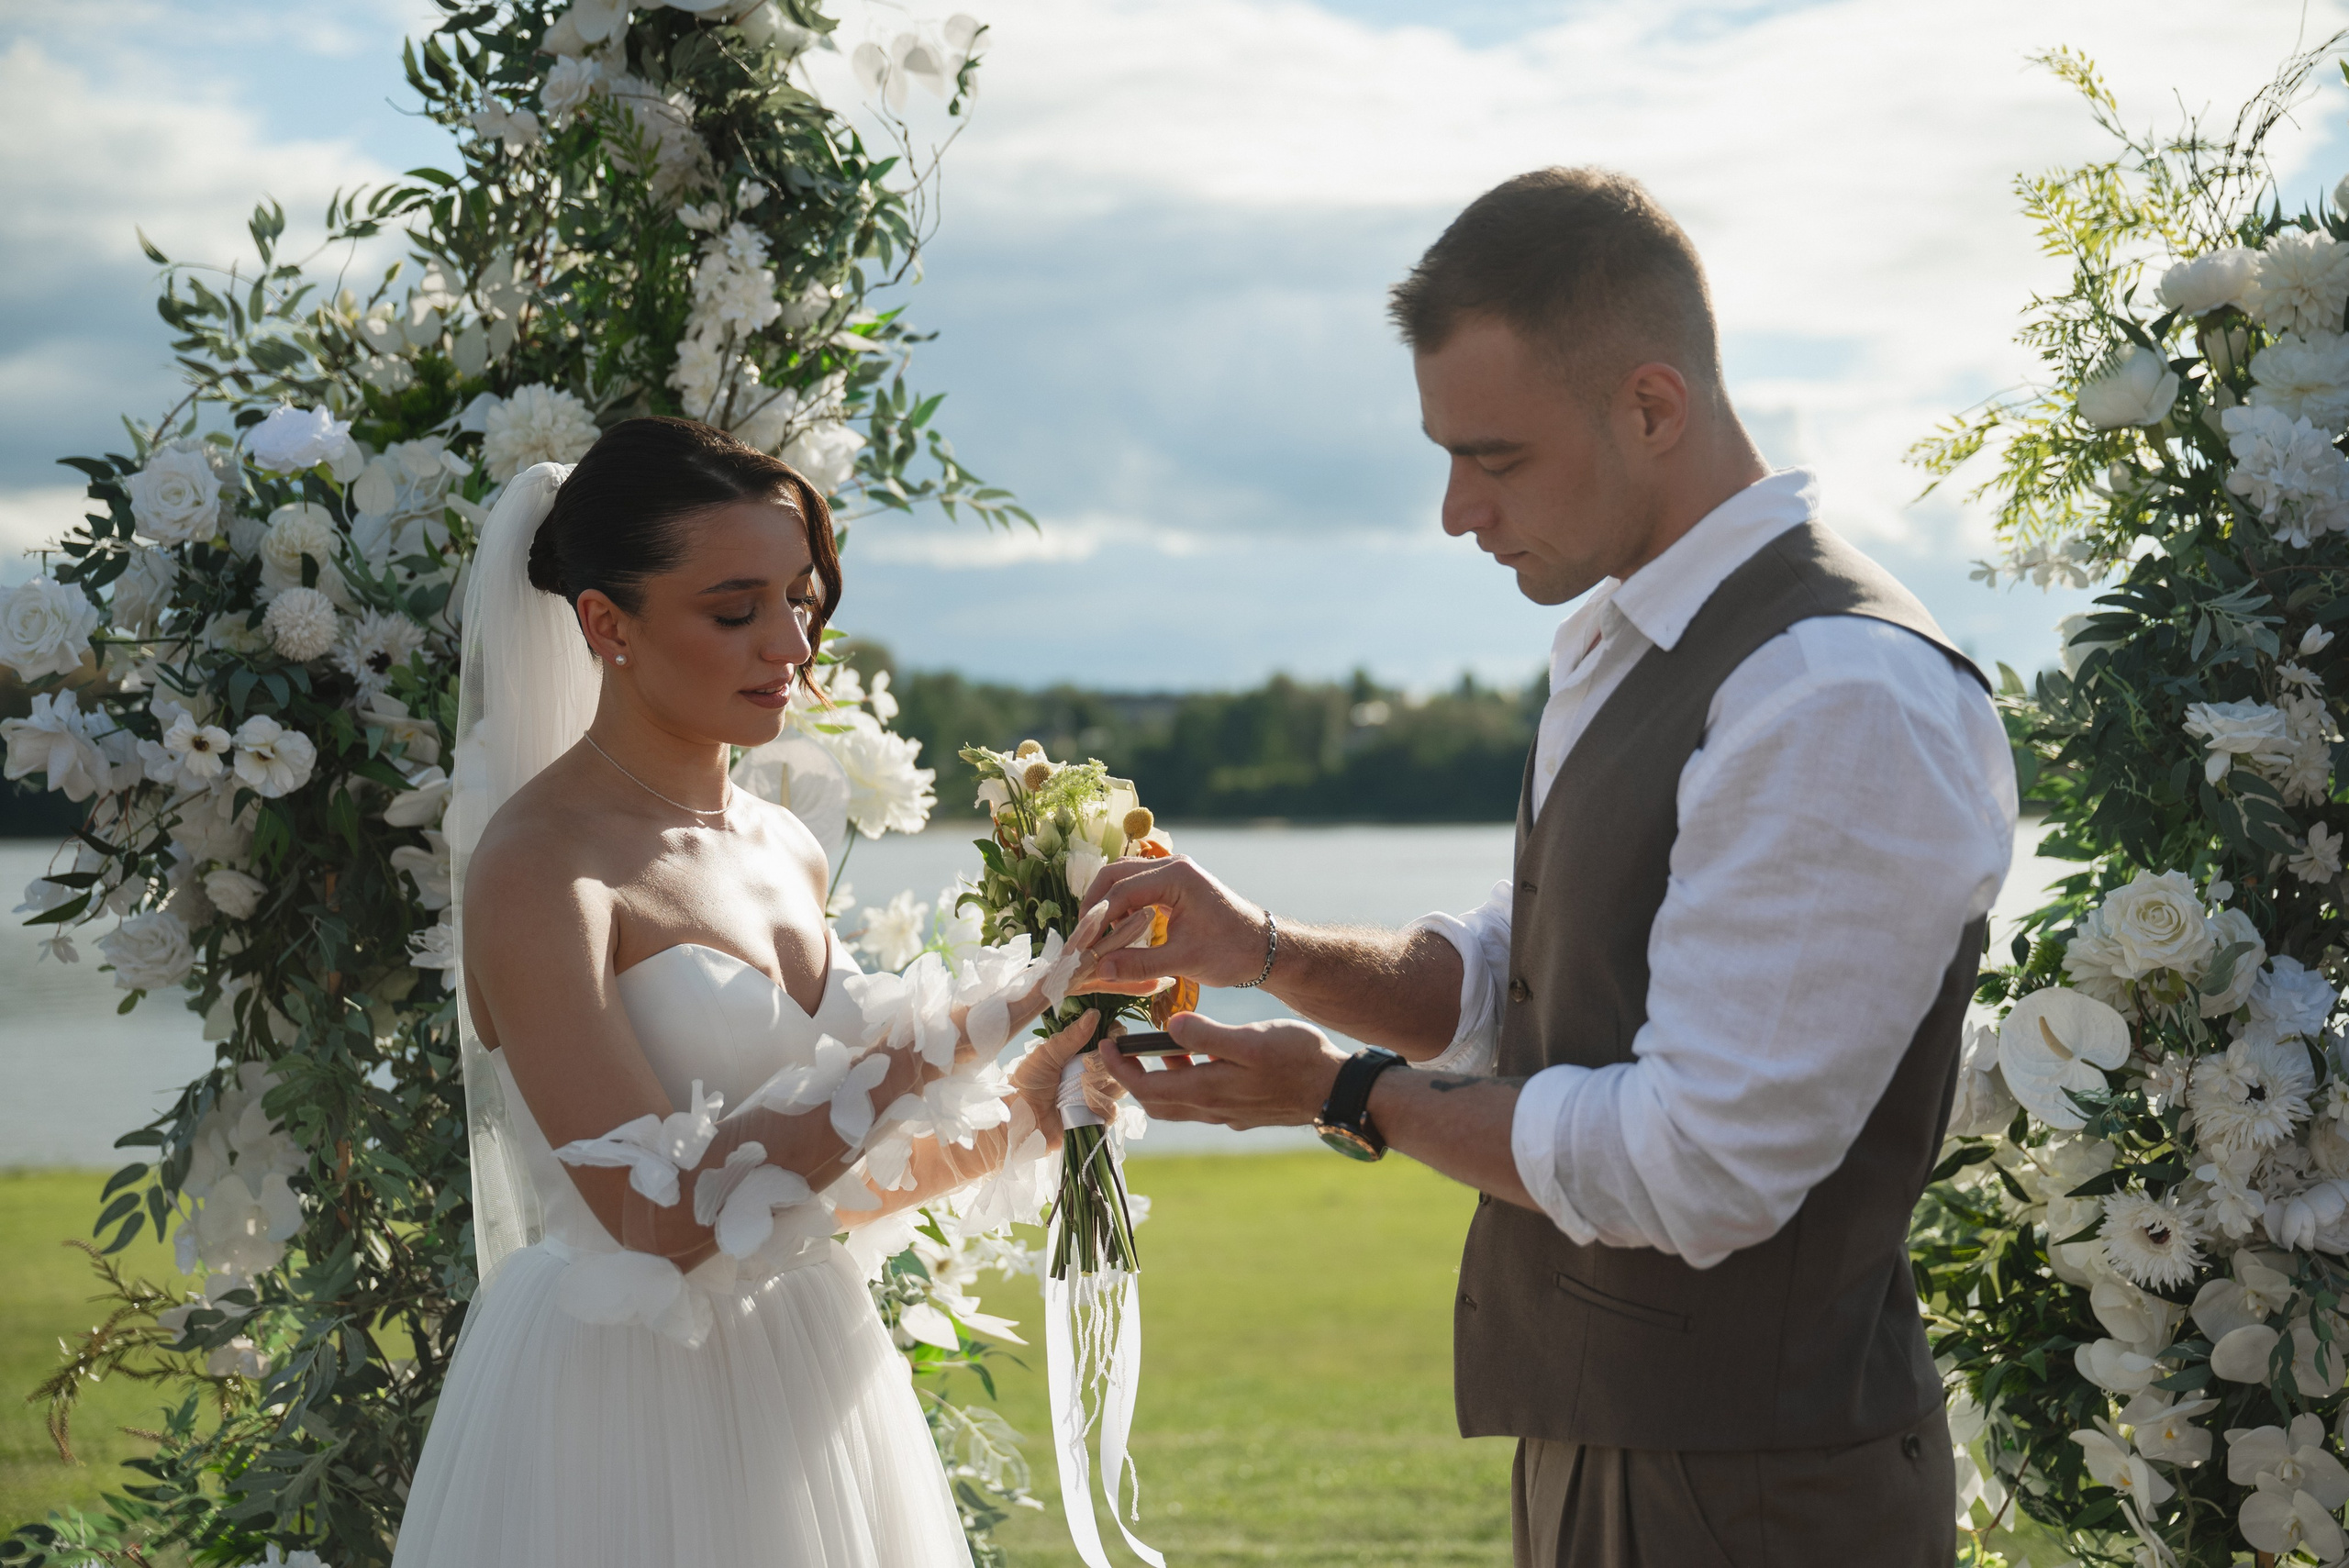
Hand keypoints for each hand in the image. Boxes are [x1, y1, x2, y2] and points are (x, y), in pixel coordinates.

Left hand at [1008, 1009, 1128, 1141]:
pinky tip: (1087, 1107)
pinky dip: (1102, 1108)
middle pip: (1116, 1064)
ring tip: (1081, 1092)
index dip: (1113, 1039)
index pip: (1106, 1042)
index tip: (1112, 1038)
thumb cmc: (1027, 1083)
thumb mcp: (1046, 1055)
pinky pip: (1112, 1110)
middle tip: (1086, 1071)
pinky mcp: (1095, 1117)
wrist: (1020, 1119)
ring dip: (1101, 1088)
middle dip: (1105, 1067)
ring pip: (1117, 1086)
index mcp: (1077, 1054)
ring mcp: (1093, 1095)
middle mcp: (1088, 1073)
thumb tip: (1094, 1014)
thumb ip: (1071, 1037)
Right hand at [1082, 856, 1270, 991]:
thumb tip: (1098, 969)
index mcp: (1176, 876)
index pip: (1120, 892)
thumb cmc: (1233, 952)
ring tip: (1094, 939)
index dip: (1094, 921)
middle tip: (1080, 940)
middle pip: (1114, 875)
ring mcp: (1173, 873)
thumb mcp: (1185, 960)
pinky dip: (1120, 908)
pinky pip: (1136, 889)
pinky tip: (1115, 935)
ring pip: (1122, 880)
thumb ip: (1140, 963)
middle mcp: (1172, 866)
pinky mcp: (1174, 886)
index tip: (1079, 948)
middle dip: (1093, 907)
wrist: (1265, 949)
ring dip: (1105, 906)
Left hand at [1098, 1012, 1346, 1129]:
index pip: (1146, 1088)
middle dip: (1133, 1077)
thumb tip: (1169, 1027)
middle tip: (1122, 1049)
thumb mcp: (1250, 1040)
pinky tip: (1201, 1059)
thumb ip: (1207, 1035)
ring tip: (1163, 1045)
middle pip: (1156, 1101)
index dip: (1119, 1068)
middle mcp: (1211, 1109)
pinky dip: (1186, 1082)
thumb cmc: (1298, 1059)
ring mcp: (1228, 1115)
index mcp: (1207, 1091)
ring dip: (1161, 1078)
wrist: (1336, 1091)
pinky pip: (1201, 1103)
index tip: (1106, 1045)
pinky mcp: (1243, 1113)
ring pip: (1178, 1104)